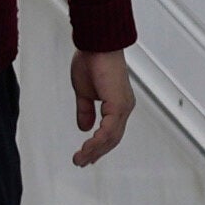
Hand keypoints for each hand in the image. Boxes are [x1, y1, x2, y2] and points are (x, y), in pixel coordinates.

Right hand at [70, 47, 136, 167]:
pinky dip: (97, 141)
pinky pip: (109, 129)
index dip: (98, 146)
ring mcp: (123, 106)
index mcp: (118, 104)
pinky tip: (87, 148)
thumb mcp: (83, 91)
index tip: (86, 156)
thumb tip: (85, 128)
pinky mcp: (119, 104)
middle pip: (112, 139)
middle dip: (96, 153)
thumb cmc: (91, 60)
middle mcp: (124, 107)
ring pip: (111, 137)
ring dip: (94, 150)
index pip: (110, 132)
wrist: (96, 42)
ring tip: (79, 159)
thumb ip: (85, 110)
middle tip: (80, 162)